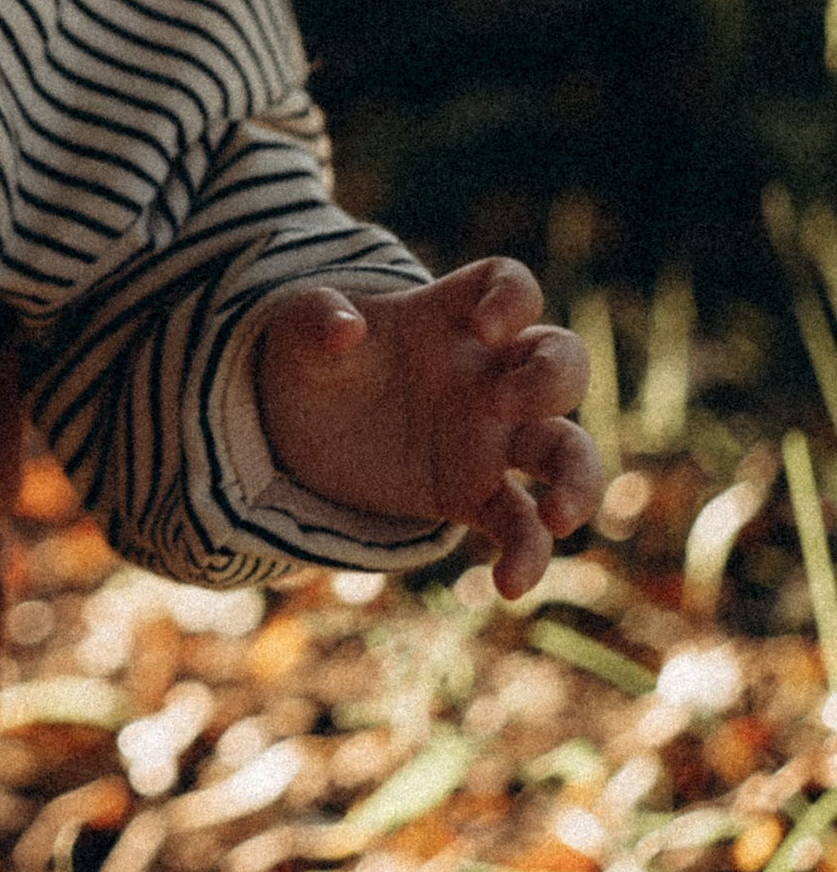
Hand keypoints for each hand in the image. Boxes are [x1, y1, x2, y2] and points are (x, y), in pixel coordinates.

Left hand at [255, 258, 601, 600]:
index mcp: (446, 319)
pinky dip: (528, 555)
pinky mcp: (473, 495)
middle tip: (502, 403)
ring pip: (567, 449)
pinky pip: (521, 525)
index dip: (514, 296)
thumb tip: (345, 328)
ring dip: (578, 480)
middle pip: (563, 360)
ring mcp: (487, 438)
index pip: (508, 284)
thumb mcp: (294, 333)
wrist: (295, 429)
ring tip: (556, 516)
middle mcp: (484, 375)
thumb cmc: (310, 361)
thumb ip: (314, 320)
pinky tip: (508, 586)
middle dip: (554, 379)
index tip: (486, 326)